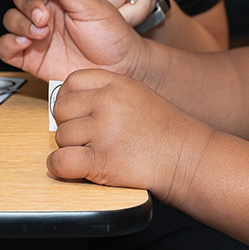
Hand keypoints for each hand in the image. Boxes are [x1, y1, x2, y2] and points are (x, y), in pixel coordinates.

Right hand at [0, 0, 147, 81]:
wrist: (119, 69)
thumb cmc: (113, 37)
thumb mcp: (94, 7)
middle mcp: (47, 13)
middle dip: (27, 6)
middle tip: (44, 17)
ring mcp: (37, 34)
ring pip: (10, 20)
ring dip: (20, 23)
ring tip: (42, 32)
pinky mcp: (30, 56)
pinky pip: (5, 47)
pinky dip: (9, 43)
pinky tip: (25, 43)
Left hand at [48, 69, 215, 196]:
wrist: (188, 159)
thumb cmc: (165, 132)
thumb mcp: (138, 96)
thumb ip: (105, 94)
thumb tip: (67, 100)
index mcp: (116, 84)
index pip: (71, 82)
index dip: (68, 99)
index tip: (77, 114)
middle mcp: (108, 103)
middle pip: (61, 110)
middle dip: (69, 125)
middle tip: (88, 138)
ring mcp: (104, 131)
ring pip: (61, 137)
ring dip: (71, 149)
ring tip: (96, 153)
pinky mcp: (101, 161)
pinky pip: (60, 161)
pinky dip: (62, 167)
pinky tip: (76, 168)